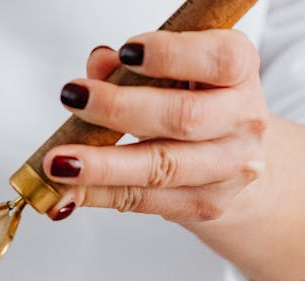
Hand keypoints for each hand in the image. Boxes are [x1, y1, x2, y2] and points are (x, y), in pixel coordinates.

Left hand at [43, 30, 268, 224]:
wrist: (235, 159)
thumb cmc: (198, 101)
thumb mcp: (175, 73)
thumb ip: (135, 66)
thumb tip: (100, 63)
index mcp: (241, 70)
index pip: (219, 60)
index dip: (172, 55)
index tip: (126, 52)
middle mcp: (245, 119)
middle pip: (183, 117)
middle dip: (121, 109)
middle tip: (73, 98)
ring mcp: (230, 168)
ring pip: (162, 168)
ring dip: (102, 165)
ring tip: (58, 161)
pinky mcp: (207, 205)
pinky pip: (144, 201)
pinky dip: (100, 195)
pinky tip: (68, 192)